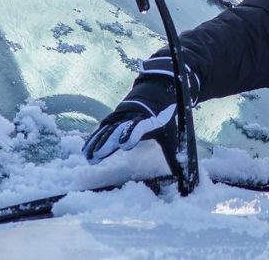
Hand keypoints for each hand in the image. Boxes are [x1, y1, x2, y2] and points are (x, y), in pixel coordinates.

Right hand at [82, 56, 199, 163]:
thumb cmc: (165, 117)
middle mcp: (133, 116)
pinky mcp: (115, 117)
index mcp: (149, 120)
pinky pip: (103, 128)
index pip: (139, 127)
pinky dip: (94, 138)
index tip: (125, 145)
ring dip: (98, 142)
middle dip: (108, 142)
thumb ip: (174, 155)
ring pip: (107, 129)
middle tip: (98, 155)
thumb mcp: (172, 134)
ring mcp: (122, 116)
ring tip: (89, 157)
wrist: (157, 91)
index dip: (132, 134)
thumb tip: (183, 178)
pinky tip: (86, 149)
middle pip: (118, 129)